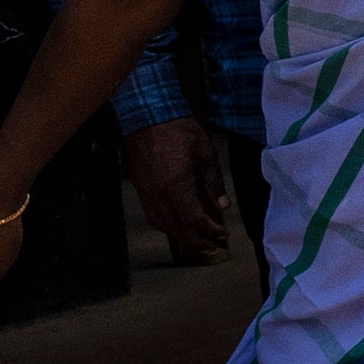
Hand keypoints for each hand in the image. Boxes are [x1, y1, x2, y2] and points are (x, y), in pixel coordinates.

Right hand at [120, 118, 237, 268]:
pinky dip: (167, 226)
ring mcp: (145, 193)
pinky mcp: (140, 188)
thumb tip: (222, 206)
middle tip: (213, 248)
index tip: (223, 235)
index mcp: (176, 187)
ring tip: (197, 243)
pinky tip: (177, 227)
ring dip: (180, 238)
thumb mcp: (206, 154)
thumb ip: (214, 183)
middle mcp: (157, 195)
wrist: (147, 115)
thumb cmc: (179, 130)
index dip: (210, 231)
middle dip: (196, 243)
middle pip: (176, 230)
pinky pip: (153, 215)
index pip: (194, 220)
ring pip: (162, 225)